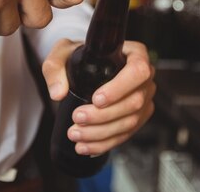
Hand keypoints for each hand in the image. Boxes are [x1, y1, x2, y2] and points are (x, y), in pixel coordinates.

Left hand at [43, 39, 155, 155]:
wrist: (85, 68)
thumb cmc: (80, 56)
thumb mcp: (63, 52)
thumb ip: (55, 67)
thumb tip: (58, 93)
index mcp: (134, 54)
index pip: (138, 71)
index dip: (119, 89)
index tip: (96, 99)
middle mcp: (144, 78)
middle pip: (134, 102)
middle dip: (103, 116)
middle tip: (77, 117)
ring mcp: (144, 99)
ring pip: (130, 122)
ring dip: (101, 133)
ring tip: (76, 134)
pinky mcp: (137, 118)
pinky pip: (125, 134)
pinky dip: (104, 143)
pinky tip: (85, 146)